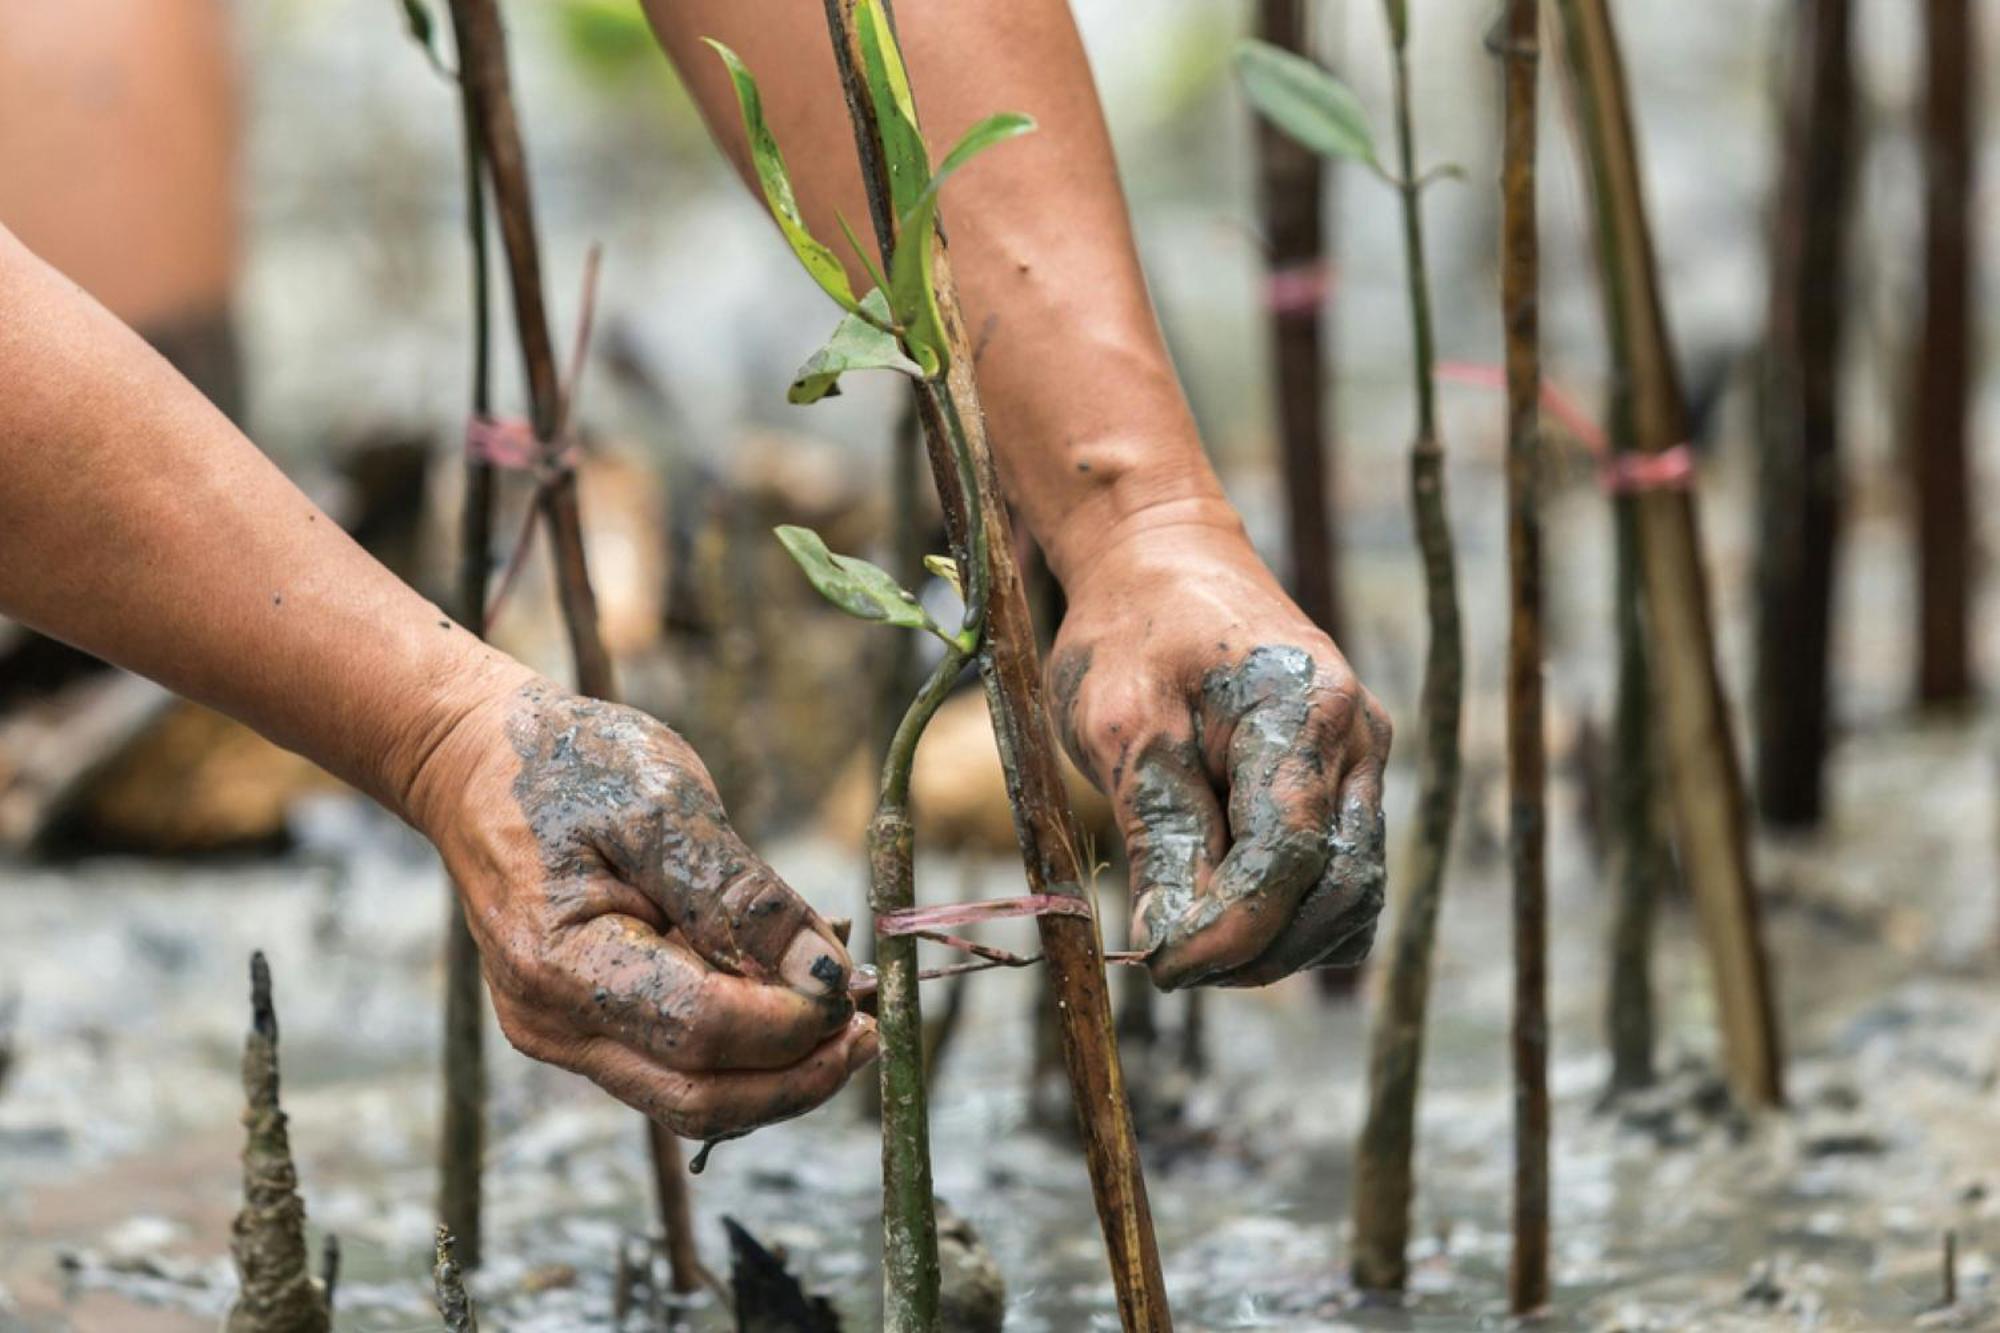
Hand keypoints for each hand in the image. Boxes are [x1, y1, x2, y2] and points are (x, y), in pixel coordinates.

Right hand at [407, 675, 875, 1139]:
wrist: (478, 762)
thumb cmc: (569, 765)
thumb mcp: (664, 803)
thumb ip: (742, 896)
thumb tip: (824, 972)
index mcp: (560, 964)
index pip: (702, 1030)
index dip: (792, 1022)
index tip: (856, 985)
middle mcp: (552, 1024)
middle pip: (700, 1097)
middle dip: (799, 1075)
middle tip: (872, 1029)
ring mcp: (562, 1037)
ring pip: (693, 1099)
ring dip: (780, 1071)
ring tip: (843, 1011)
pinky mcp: (582, 1031)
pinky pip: (675, 1067)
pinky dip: (744, 1049)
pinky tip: (790, 1000)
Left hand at [1047, 522, 1390, 989]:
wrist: (1164, 561)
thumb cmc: (1132, 634)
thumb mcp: (1121, 729)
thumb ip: (1159, 836)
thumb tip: (1169, 947)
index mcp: (1305, 711)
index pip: (1287, 856)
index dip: (1229, 931)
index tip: (1160, 967)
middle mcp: (1359, 739)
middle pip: (1339, 891)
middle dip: (1258, 950)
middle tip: (1170, 966)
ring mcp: (1365, 762)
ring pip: (1353, 898)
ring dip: (1279, 943)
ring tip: (1190, 938)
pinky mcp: (1351, 783)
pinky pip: (1344, 878)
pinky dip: (1293, 915)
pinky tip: (1226, 909)